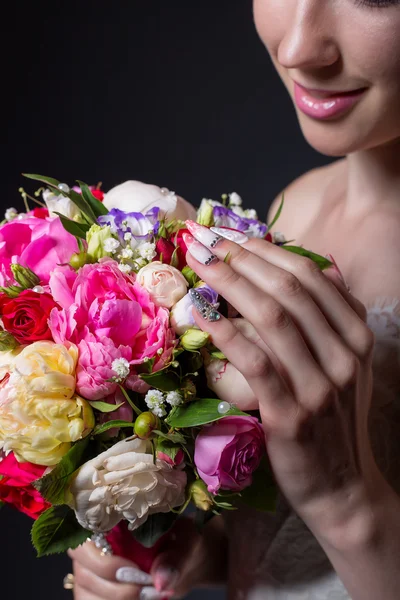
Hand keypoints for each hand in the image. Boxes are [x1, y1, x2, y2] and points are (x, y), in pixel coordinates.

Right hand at [68, 517, 225, 598]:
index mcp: (111, 518)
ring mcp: (91, 569)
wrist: (186, 559)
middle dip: (113, 584)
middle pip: (83, 568)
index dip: (99, 556)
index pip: (83, 533)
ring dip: (115, 598)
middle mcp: (94, 542)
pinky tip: (137, 598)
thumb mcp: (186, 541)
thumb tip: (161, 580)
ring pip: (85, 590)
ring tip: (146, 593)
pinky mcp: (94, 590)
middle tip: (145, 585)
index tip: (130, 568)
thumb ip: (176, 558)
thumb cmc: (181, 540)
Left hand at [184, 222, 379, 544]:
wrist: (342, 486)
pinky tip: (200, 312)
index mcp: (357, 337)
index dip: (268, 249)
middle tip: (204, 238)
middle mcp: (344, 356)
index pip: (311, 277)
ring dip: (230, 282)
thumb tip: (327, 264)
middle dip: (242, 256)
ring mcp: (319, 386)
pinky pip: (255, 362)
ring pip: (272, 317)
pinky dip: (226, 332)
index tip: (232, 234)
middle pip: (289, 289)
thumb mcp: (347, 364)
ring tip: (198, 260)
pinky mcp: (291, 416)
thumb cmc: (334, 420)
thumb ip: (337, 315)